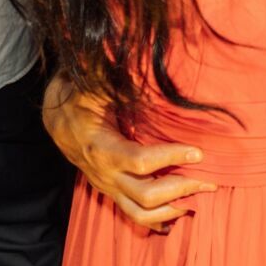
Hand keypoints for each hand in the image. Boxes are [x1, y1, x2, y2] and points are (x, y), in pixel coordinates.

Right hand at [42, 75, 213, 231]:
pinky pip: (134, 216)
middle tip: (208, 179)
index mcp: (101, 146)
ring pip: (141, 213)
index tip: (198, 150)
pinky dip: (158, 219)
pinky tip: (180, 212)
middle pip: (146, 196)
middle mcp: (104, 173)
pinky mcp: (112, 191)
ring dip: (173, 209)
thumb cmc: (79, 96)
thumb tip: (134, 46)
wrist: (56, 119)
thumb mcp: (93, 82)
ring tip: (199, 197)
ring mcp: (108, 186)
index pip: (140, 161)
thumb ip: (112, 71)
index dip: (171, 158)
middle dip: (181, 188)